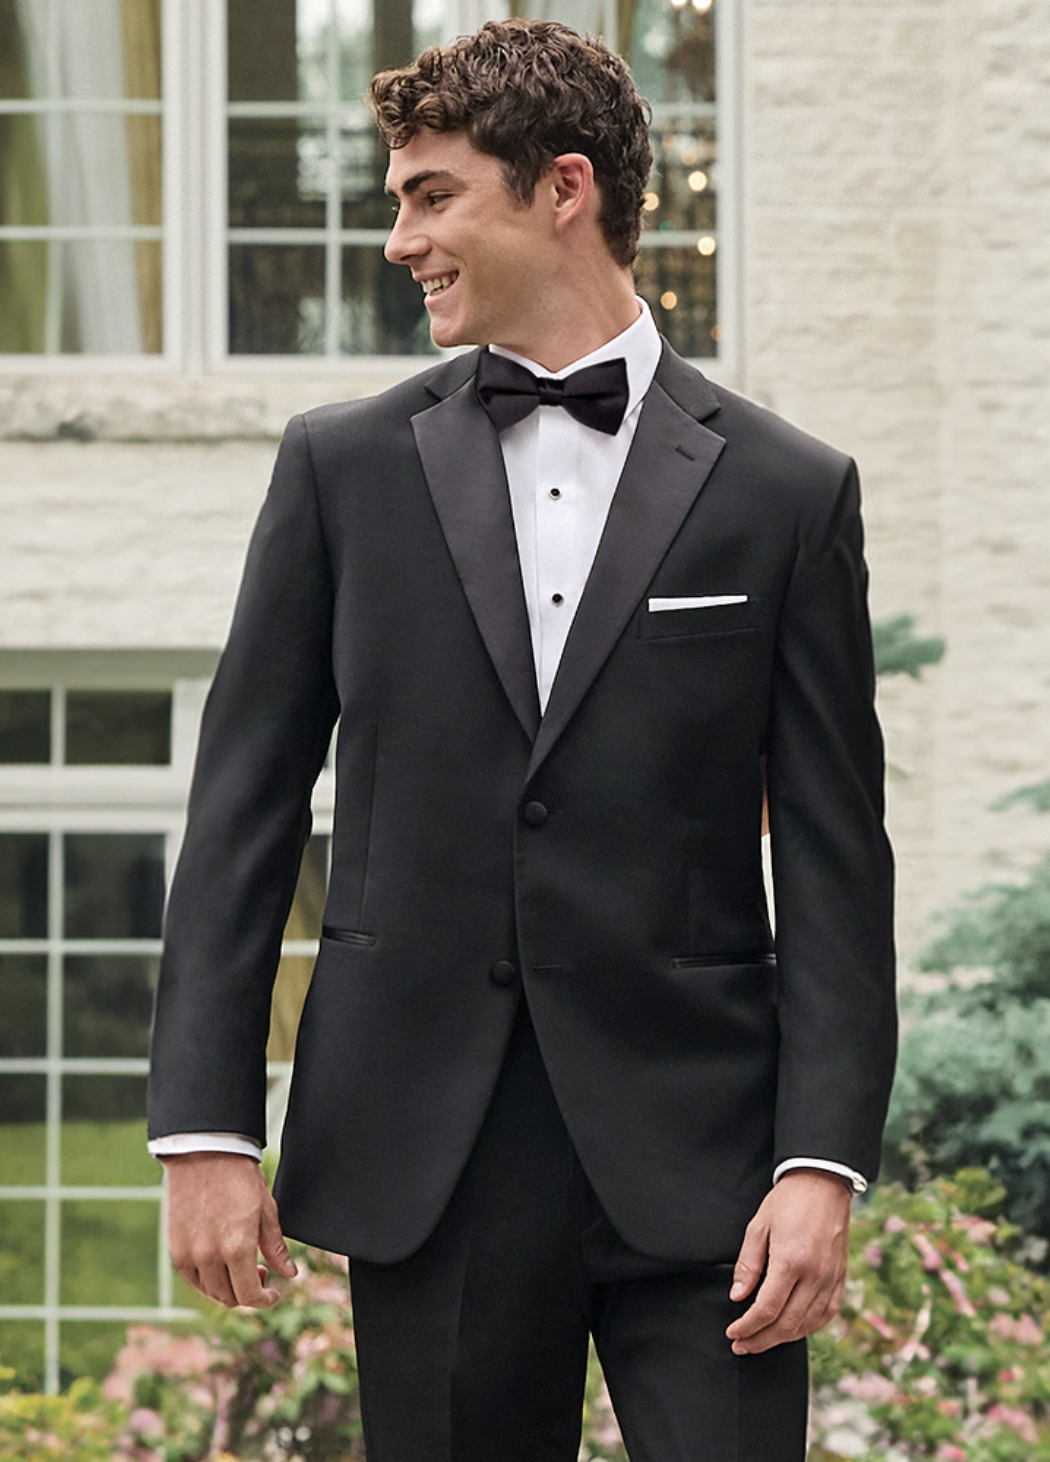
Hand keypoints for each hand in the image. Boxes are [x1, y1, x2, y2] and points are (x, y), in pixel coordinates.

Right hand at [162, 1152, 296, 1308]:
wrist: (205, 1153)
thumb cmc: (240, 1177)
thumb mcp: (266, 1210)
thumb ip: (276, 1247)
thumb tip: (289, 1273)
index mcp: (237, 1248)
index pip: (250, 1295)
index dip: (265, 1300)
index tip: (273, 1294)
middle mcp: (210, 1257)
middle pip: (229, 1297)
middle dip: (248, 1293)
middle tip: (260, 1273)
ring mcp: (189, 1254)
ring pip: (210, 1292)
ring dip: (228, 1289)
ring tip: (241, 1267)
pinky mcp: (175, 1249)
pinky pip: (193, 1279)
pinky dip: (208, 1280)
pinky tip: (220, 1265)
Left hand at [725, 1169, 850, 1354]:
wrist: (823, 1183)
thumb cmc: (787, 1201)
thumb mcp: (758, 1226)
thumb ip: (748, 1264)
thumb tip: (737, 1297)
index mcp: (791, 1261)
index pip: (766, 1309)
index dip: (747, 1327)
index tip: (732, 1333)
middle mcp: (814, 1275)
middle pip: (787, 1324)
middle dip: (761, 1340)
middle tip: (742, 1345)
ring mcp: (831, 1279)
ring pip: (807, 1324)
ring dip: (782, 1338)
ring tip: (762, 1340)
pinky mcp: (840, 1278)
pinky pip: (826, 1314)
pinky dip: (808, 1327)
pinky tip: (792, 1329)